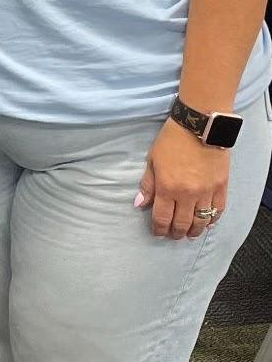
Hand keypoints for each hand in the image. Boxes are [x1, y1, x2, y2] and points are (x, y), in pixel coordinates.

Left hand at [136, 117, 228, 239]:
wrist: (199, 126)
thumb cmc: (171, 140)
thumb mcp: (152, 160)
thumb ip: (148, 184)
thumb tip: (139, 204)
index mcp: (167, 187)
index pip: (162, 217)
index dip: (159, 229)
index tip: (157, 233)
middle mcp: (187, 194)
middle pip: (182, 223)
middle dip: (176, 232)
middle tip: (173, 235)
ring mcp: (206, 192)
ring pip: (201, 221)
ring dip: (194, 231)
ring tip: (189, 234)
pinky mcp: (221, 188)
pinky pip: (218, 211)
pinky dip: (212, 220)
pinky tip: (207, 223)